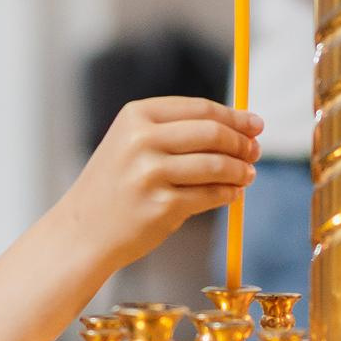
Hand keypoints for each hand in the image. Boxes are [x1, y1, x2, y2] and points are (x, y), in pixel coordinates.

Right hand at [56, 98, 261, 272]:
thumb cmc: (116, 185)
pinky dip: (227, 194)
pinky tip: (232, 194)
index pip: (199, 109)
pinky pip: (209, 195)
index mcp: (136, 116)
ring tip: (247, 175)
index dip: (234, 116)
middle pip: (211, 133)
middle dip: (240, 143)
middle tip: (254, 152)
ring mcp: (150, 174)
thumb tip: (241, 127)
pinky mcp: (162, 206)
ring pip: (215, 165)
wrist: (84, 231)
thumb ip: (178, 131)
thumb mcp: (133, 144)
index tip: (256, 124)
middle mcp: (141, 141)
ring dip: (239, 170)